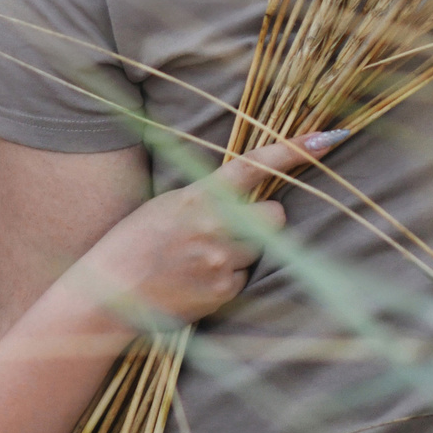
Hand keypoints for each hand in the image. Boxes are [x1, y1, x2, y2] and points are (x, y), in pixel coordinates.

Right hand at [77, 131, 345, 328]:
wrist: (107, 293)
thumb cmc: (133, 243)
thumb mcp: (167, 205)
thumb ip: (207, 197)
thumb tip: (246, 196)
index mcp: (198, 196)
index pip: (254, 166)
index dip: (293, 151)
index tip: (325, 139)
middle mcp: (215, 225)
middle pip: (274, 216)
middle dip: (262, 221)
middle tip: (231, 230)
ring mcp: (220, 261)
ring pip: (261, 249)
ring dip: (244, 251)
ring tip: (202, 259)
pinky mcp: (222, 292)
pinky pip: (243, 278)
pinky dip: (227, 278)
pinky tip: (195, 281)